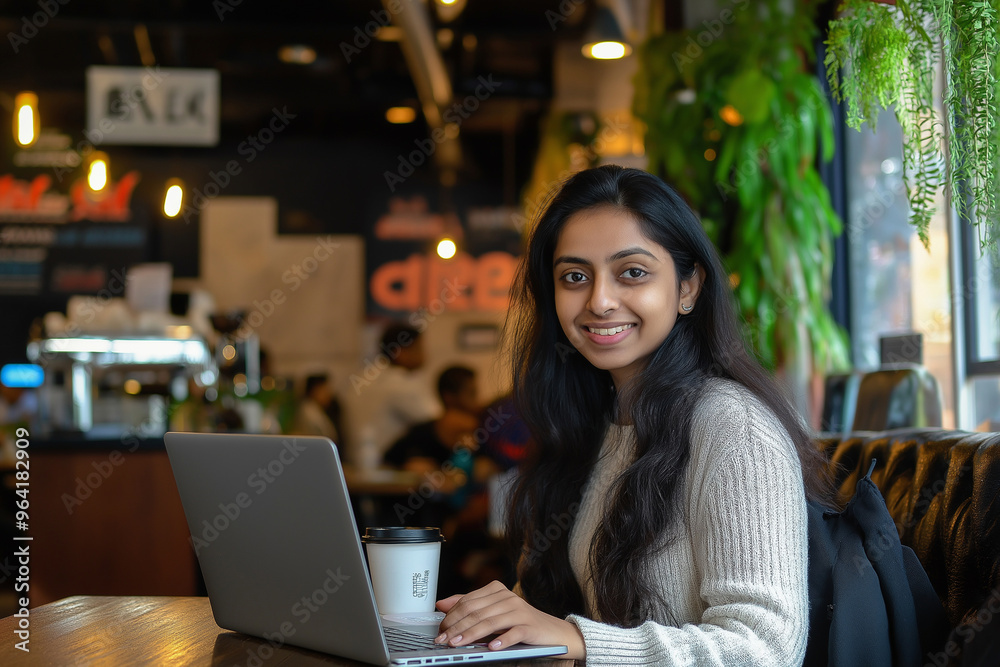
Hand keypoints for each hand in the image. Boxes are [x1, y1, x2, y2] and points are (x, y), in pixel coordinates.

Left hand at [434, 580, 584, 660]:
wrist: (552, 631)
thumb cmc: (519, 622)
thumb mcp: (492, 611)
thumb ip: (469, 606)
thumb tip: (441, 604)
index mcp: (496, 590)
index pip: (468, 601)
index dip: (451, 616)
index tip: (440, 629)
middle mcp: (507, 597)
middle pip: (476, 612)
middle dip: (456, 627)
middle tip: (443, 639)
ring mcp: (519, 610)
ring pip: (490, 622)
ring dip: (471, 635)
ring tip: (458, 644)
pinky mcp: (529, 626)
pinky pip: (513, 632)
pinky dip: (501, 640)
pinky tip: (491, 647)